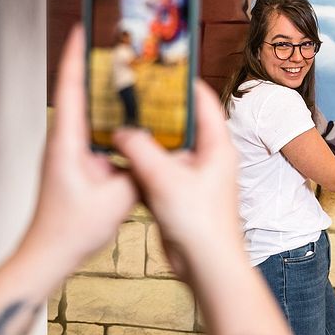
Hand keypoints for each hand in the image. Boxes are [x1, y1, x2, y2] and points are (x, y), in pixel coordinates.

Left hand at [24, 26, 136, 274]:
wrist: (48, 254)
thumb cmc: (70, 230)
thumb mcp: (116, 199)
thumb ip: (139, 170)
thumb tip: (156, 151)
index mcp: (67, 142)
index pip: (70, 88)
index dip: (76, 56)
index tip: (83, 29)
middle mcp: (63, 141)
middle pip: (77, 92)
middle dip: (93, 64)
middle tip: (113, 42)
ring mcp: (67, 152)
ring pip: (86, 112)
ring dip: (102, 92)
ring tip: (125, 73)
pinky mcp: (74, 164)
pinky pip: (93, 133)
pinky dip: (108, 119)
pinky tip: (128, 120)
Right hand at [113, 80, 243, 283]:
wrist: (206, 265)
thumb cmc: (201, 224)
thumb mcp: (164, 178)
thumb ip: (139, 149)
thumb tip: (120, 131)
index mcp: (217, 147)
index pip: (204, 101)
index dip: (183, 82)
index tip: (159, 68)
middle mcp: (207, 158)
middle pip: (180, 122)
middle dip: (155, 110)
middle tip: (130, 93)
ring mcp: (192, 176)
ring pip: (165, 148)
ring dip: (143, 139)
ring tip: (118, 121)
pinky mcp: (178, 194)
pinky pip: (156, 171)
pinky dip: (139, 165)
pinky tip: (118, 158)